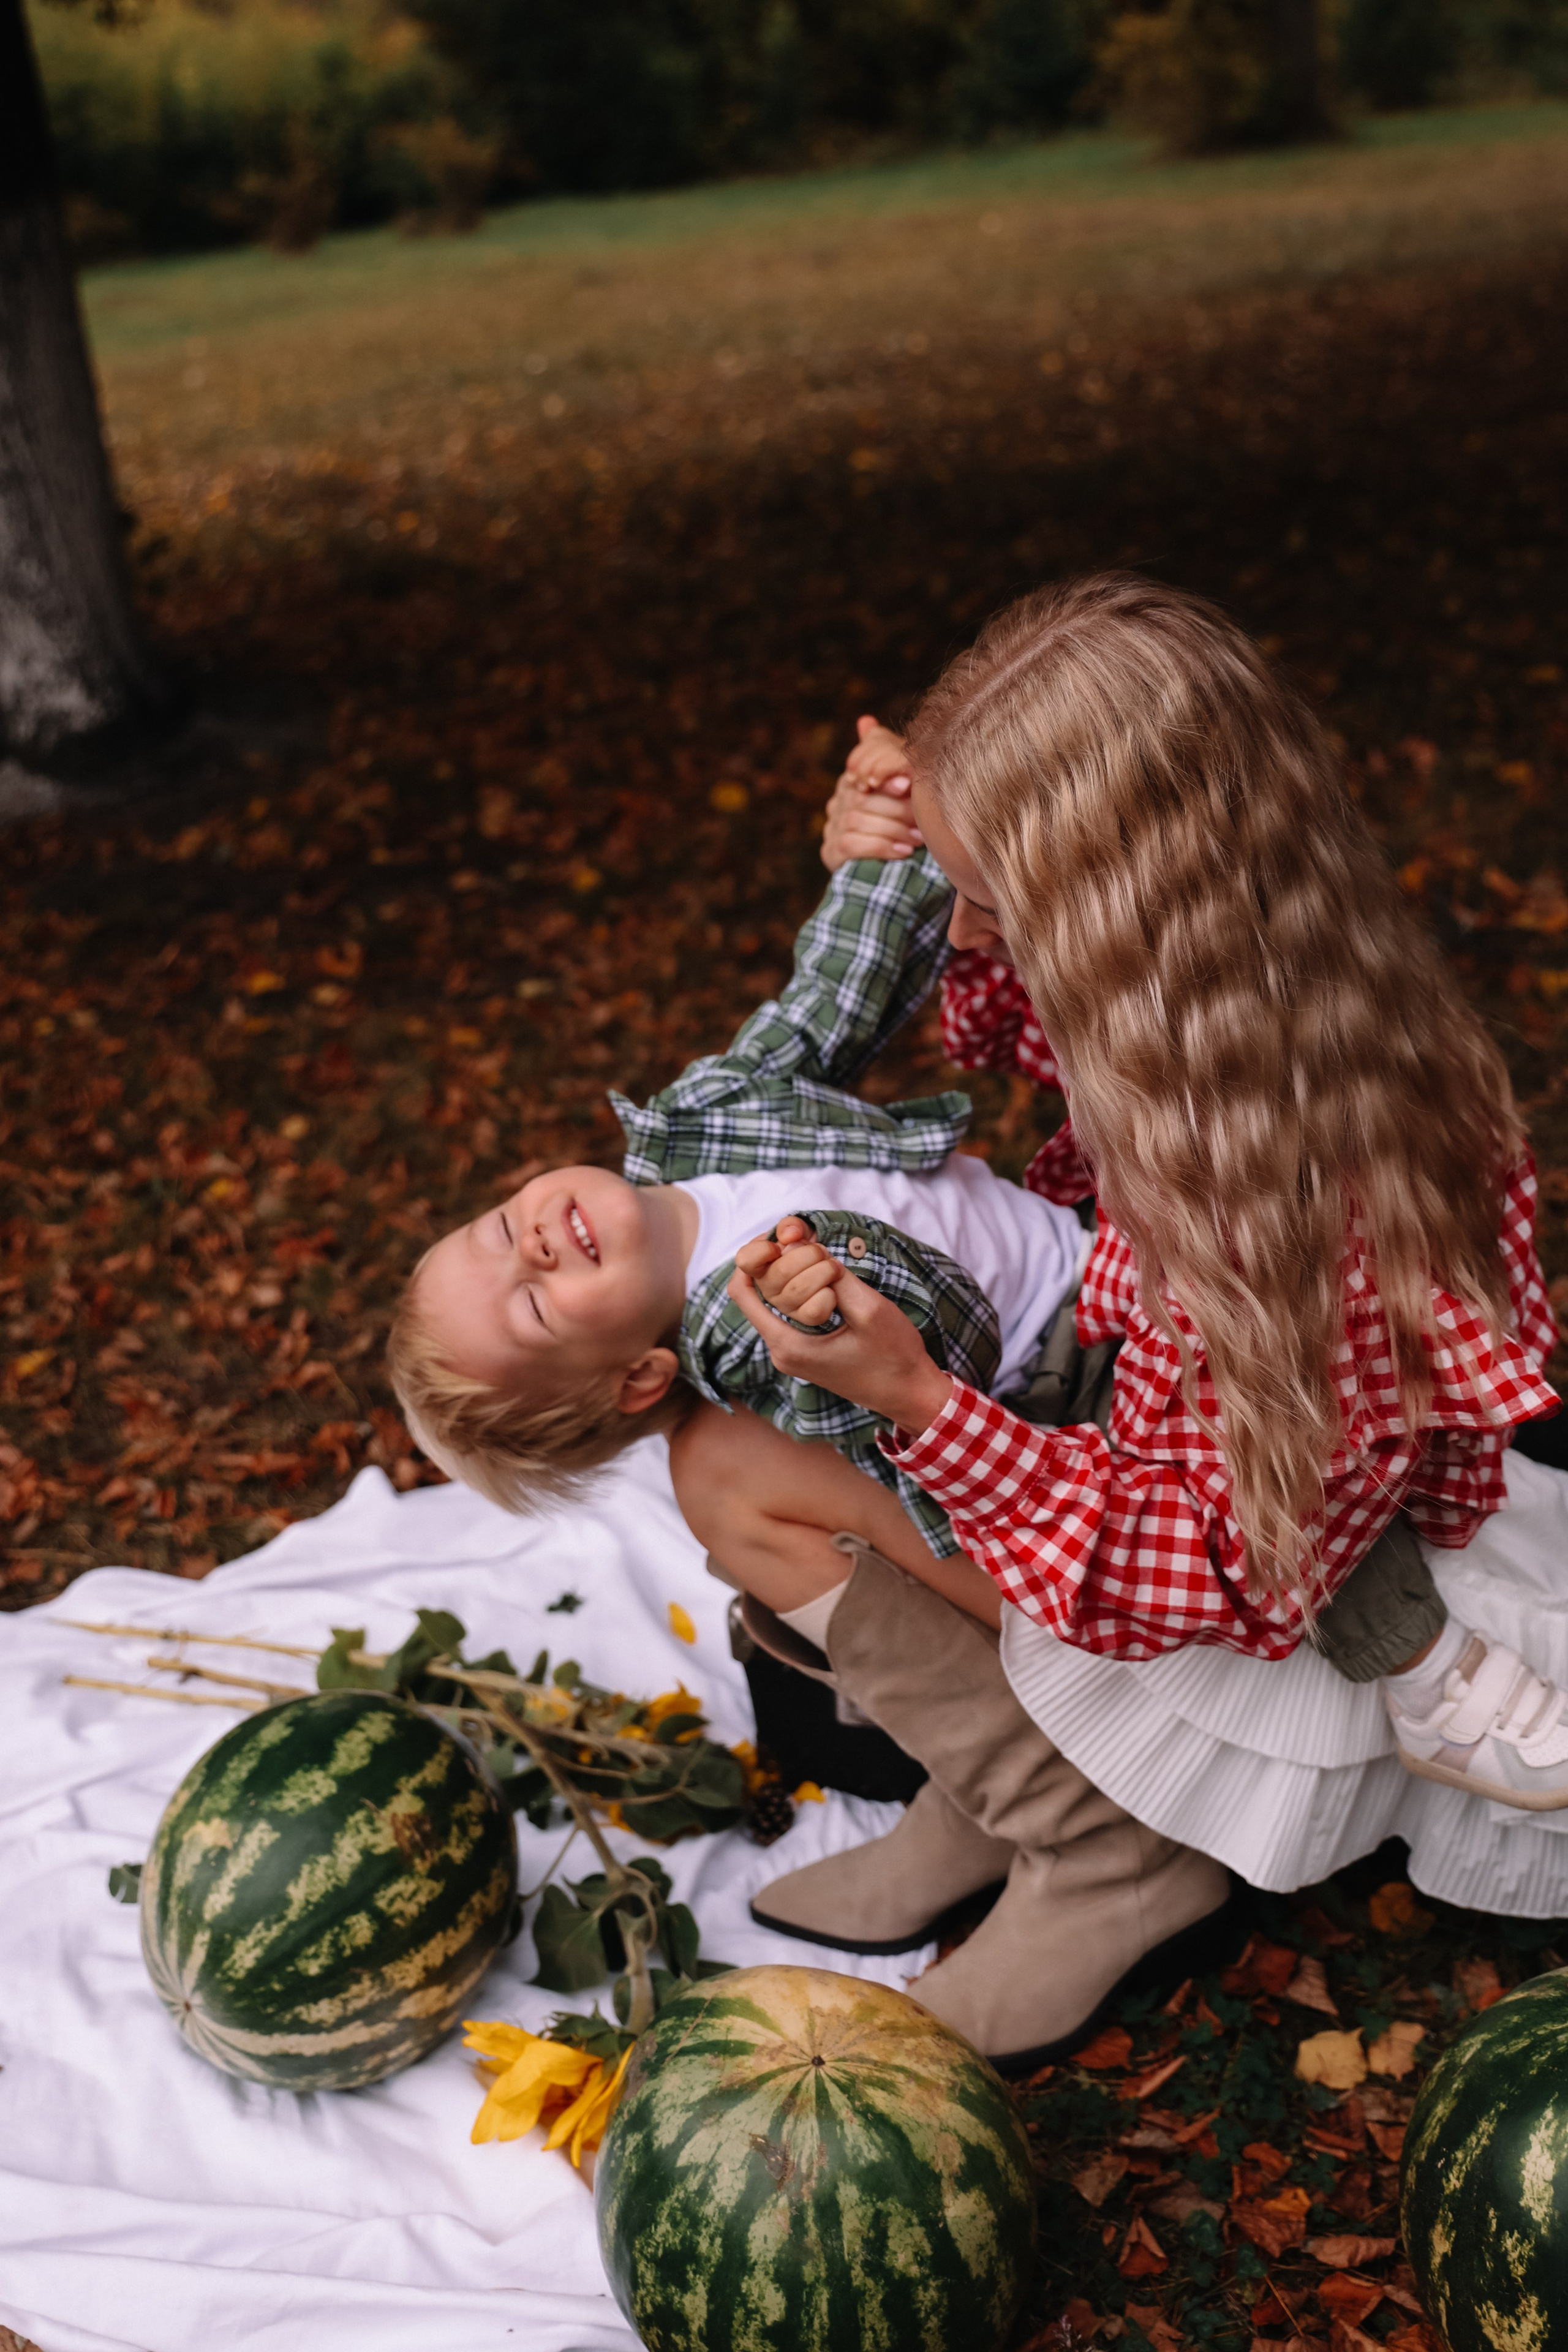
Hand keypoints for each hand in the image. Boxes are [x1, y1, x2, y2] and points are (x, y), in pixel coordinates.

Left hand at [727, 1228, 954, 1436]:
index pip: (742, 1291)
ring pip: (775, 1300)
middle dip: (780, 1262)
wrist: (910, 1393)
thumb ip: (836, 1279)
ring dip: (794, 1274)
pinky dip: (803, 1289)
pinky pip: (790, 1312)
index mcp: (788, 1345)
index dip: (753, 1257)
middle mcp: (782, 1352)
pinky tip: (828, 1277)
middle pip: (758, 1292)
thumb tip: (808, 1250)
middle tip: (811, 1243)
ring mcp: (793, 1354)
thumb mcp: (870, 1310)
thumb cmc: (894, 1356)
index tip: (778, 1239)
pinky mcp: (806, 1352)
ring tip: (823, 1257)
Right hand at [821, 715, 922, 871]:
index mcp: (851, 782)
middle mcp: (838, 802)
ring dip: (893, 830)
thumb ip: (885, 755)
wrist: (889, 865)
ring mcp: (832, 828)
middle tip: (922, 820)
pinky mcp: (831, 852)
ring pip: (858, 822)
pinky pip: (852, 845)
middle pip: (861, 799)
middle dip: (896, 810)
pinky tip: (903, 852)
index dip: (885, 781)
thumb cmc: (900, 820)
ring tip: (918, 838)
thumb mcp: (899, 787)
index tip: (908, 786)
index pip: (862, 775)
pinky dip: (881, 847)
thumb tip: (865, 720)